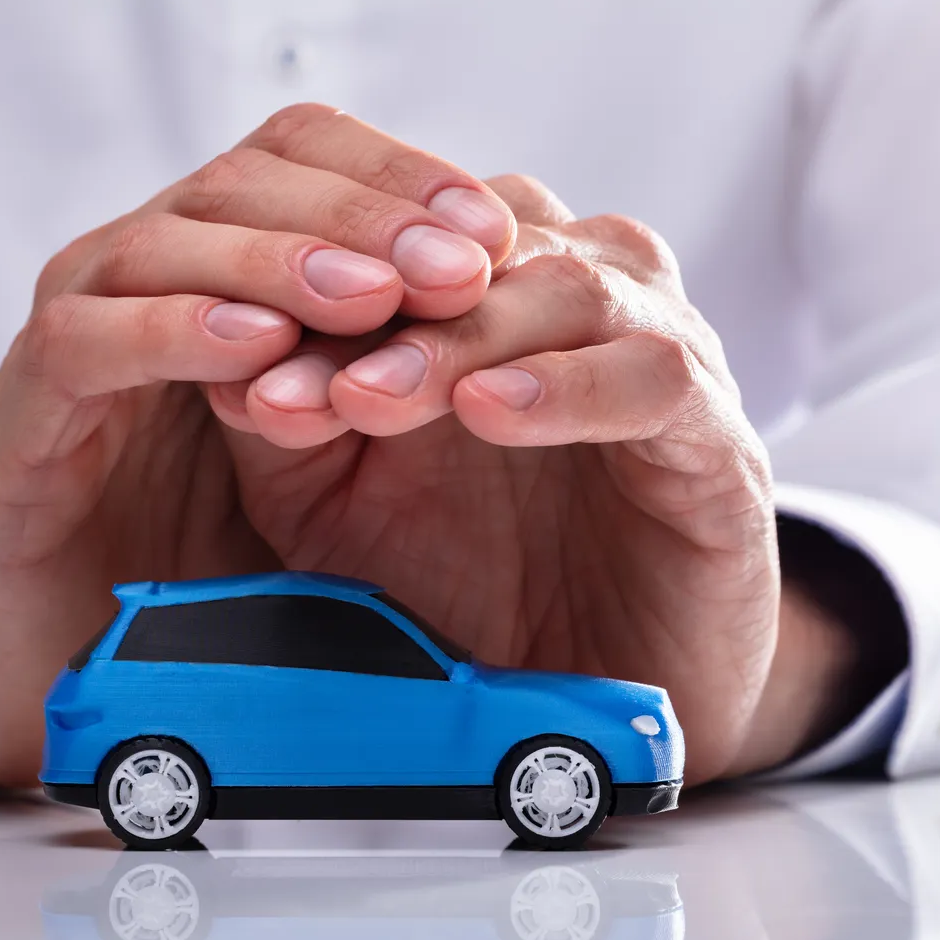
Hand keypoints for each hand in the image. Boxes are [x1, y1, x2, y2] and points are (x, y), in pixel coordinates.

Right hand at [0, 105, 517, 783]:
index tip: (490, 227)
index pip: (298, 161)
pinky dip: (172, 334)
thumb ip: (383, 401)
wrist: (53, 687)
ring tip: (374, 298)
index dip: (395, 177)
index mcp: (214, 284)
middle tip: (453, 263)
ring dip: (276, 261)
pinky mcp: (11, 432)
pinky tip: (260, 350)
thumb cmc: (199, 580)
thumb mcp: (321, 482)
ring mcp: (69, 353)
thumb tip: (518, 349)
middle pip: (237, 181)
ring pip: (159, 245)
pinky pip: (84, 345)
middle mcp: (136, 292)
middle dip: (357, 214)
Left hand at [205, 174, 782, 782]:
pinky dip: (569, 386)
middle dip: (380, 302)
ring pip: (570, 288)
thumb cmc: (468, 584)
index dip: (318, 284)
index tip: (232, 344)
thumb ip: (292, 423)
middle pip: (483, 249)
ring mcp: (657, 359)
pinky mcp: (719, 440)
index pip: (406, 241)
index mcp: (490, 301)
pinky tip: (494, 411)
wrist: (591, 699)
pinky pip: (655, 376)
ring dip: (463, 338)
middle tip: (298, 369)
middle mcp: (578, 305)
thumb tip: (219, 353)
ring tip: (375, 394)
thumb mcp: (342, 502)